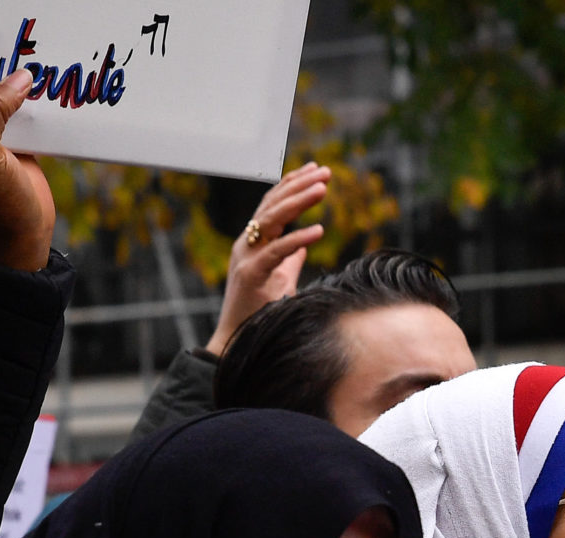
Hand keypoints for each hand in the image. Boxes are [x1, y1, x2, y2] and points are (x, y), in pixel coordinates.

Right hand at [205, 163, 329, 355]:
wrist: (238, 340)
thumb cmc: (260, 311)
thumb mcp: (281, 279)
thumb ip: (290, 258)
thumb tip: (305, 242)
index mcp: (254, 242)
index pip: (272, 204)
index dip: (292, 185)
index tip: (315, 170)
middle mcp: (247, 244)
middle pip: (273, 204)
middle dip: (299, 185)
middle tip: (325, 171)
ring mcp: (247, 258)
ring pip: (271, 220)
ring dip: (298, 201)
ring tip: (323, 188)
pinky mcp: (251, 275)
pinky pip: (276, 252)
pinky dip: (297, 239)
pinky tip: (318, 231)